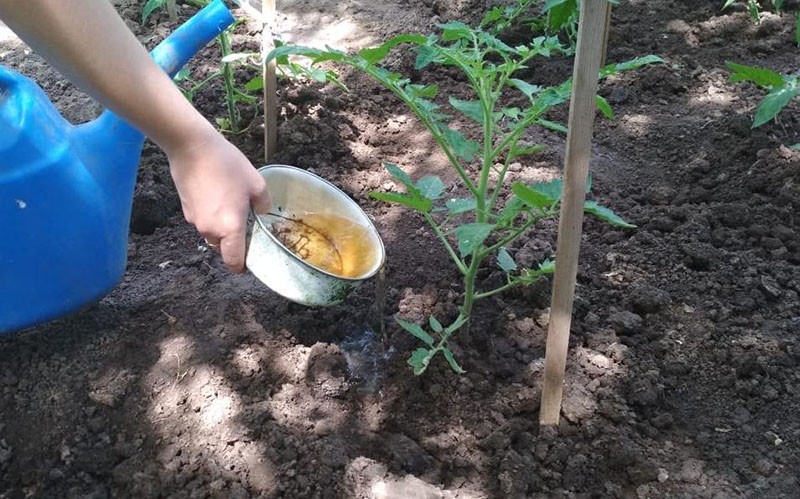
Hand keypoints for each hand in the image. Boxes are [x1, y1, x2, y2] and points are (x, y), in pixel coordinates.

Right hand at [166, 128, 270, 272]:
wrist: (191, 147)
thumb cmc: (226, 165)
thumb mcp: (256, 183)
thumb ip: (264, 204)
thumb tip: (262, 213)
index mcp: (229, 228)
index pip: (234, 261)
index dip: (242, 265)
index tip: (250, 260)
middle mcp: (210, 230)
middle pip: (223, 248)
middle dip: (234, 242)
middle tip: (246, 225)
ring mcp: (195, 221)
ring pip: (212, 234)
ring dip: (222, 228)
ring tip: (233, 206)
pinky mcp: (186, 210)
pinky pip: (203, 221)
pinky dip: (211, 216)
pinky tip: (218, 196)